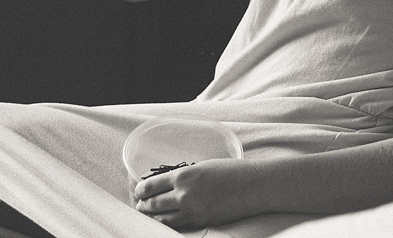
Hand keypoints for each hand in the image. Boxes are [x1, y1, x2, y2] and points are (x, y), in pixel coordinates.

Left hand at [132, 158, 257, 229]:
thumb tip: (168, 184)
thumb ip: (185, 176)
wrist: (254, 185)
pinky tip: (165, 221)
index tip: (138, 191)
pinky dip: (166, 224)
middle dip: (143, 205)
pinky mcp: (200, 222)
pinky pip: (176, 226)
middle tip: (140, 204)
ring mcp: (192, 210)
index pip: (151, 185)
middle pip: (152, 204)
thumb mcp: (203, 166)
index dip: (141, 190)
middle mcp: (184, 193)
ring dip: (152, 216)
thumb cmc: (232, 171)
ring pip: (160, 218)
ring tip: (149, 214)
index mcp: (184, 174)